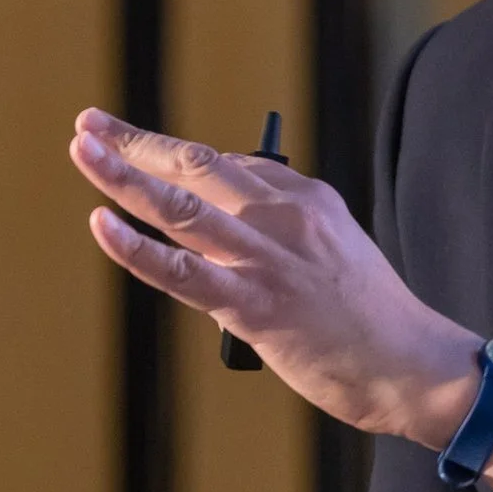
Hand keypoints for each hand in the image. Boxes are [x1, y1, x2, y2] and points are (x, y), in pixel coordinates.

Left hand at [69, 107, 479, 447]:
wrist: (410, 366)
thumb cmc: (371, 320)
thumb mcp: (335, 255)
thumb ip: (281, 237)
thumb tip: (216, 235)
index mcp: (309, 200)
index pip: (230, 165)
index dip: (173, 156)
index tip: (134, 146)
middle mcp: (286, 218)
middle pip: (199, 166)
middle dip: (137, 143)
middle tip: (90, 125)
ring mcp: (268, 261)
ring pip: (183, 207)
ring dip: (124, 175)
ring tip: (83, 150)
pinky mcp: (256, 306)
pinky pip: (183, 273)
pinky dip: (136, 248)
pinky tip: (103, 225)